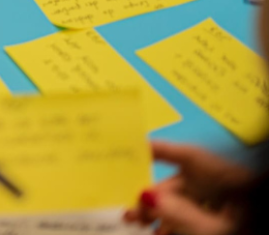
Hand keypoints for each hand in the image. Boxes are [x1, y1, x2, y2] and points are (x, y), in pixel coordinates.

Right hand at [123, 141, 252, 234]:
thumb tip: (145, 197)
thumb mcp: (214, 230)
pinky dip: (179, 224)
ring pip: (185, 203)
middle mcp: (223, 185)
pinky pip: (197, 216)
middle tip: (130, 216)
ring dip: (163, 216)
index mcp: (223, 176)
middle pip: (178, 184)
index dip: (153, 149)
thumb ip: (179, 214)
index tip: (124, 149)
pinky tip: (162, 233)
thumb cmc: (252, 230)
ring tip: (142, 230)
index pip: (183, 154)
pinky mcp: (228, 219)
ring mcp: (227, 204)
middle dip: (152, 198)